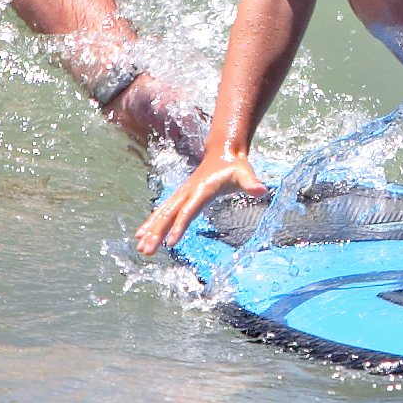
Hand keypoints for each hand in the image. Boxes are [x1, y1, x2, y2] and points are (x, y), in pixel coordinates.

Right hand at [135, 150, 269, 256]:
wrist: (223, 151)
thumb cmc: (235, 166)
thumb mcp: (246, 173)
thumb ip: (251, 183)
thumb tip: (262, 190)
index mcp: (202, 190)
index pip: (188, 211)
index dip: (179, 226)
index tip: (169, 243)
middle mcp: (188, 192)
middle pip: (170, 215)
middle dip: (157, 232)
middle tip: (146, 250)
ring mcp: (182, 194)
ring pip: (163, 213)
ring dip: (151, 229)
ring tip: (139, 246)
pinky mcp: (180, 196)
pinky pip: (163, 211)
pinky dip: (152, 222)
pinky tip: (142, 234)